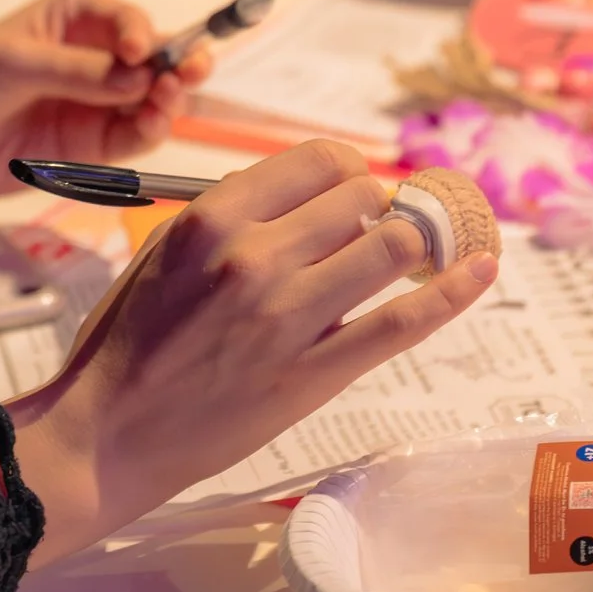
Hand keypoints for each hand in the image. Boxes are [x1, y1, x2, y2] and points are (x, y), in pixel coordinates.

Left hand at [0, 0, 209, 203]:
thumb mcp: (13, 65)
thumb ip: (79, 74)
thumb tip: (140, 78)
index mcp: (68, 20)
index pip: (125, 19)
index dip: (144, 32)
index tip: (145, 52)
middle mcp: (85, 60)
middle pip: (150, 62)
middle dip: (174, 67)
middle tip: (186, 78)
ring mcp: (84, 105)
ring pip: (145, 104)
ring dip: (164, 104)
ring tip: (163, 107)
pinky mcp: (79, 149)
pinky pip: (126, 140)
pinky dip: (144, 135)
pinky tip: (148, 129)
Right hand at [5, 138, 498, 564]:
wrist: (110, 430)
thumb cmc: (129, 339)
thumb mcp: (164, 250)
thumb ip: (232, 217)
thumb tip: (309, 193)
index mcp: (213, 216)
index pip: (319, 161)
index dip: (348, 172)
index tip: (351, 191)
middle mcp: (255, 255)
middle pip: (362, 199)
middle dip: (377, 208)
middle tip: (372, 230)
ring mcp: (289, 316)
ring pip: (391, 249)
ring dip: (407, 245)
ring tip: (401, 257)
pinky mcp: (313, 374)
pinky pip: (401, 322)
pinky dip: (453, 291)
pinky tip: (482, 268)